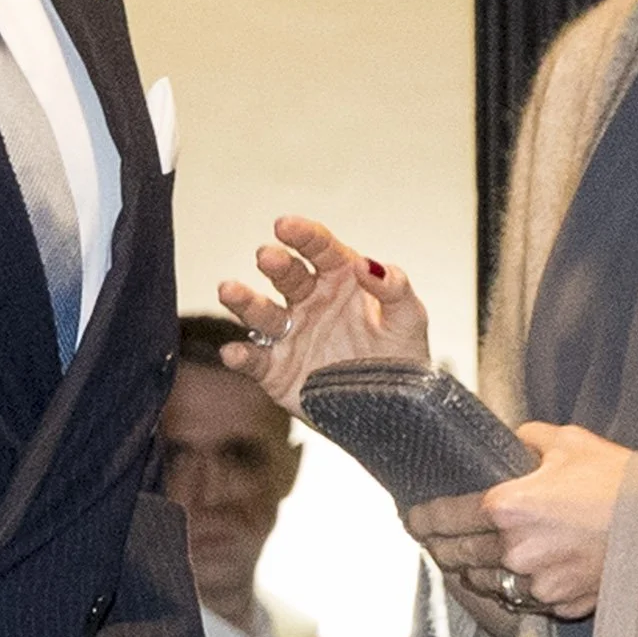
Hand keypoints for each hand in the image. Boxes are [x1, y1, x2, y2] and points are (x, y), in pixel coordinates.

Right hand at [215, 216, 429, 413]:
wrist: (393, 411)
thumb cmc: (402, 358)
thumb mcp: (409, 319)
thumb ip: (393, 288)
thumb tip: (366, 264)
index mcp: (340, 280)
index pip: (319, 249)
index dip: (303, 235)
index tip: (285, 225)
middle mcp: (310, 301)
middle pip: (286, 276)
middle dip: (275, 263)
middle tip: (267, 256)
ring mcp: (290, 335)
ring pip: (261, 313)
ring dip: (244, 302)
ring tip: (228, 290)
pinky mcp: (276, 370)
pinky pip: (254, 360)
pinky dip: (241, 357)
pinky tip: (233, 352)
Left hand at [410, 423, 636, 630]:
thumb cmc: (617, 480)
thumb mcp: (568, 443)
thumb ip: (527, 440)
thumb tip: (511, 441)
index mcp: (506, 506)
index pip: (445, 517)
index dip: (423, 519)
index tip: (414, 519)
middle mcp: (513, 550)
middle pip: (457, 556)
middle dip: (442, 548)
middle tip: (435, 541)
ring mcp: (535, 582)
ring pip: (486, 583)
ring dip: (476, 571)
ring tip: (475, 560)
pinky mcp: (559, 604)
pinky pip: (524, 599)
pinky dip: (519, 588)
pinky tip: (520, 574)